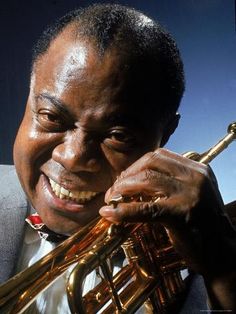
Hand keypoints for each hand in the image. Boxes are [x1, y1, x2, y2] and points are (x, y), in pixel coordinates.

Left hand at [100, 148, 235, 274]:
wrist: (224, 254)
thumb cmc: (203, 225)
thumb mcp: (193, 194)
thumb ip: (171, 183)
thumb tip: (135, 180)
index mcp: (198, 170)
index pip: (160, 156)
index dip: (137, 165)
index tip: (125, 177)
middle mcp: (195, 177)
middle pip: (151, 162)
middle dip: (127, 174)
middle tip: (115, 189)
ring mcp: (189, 195)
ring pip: (146, 180)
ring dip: (122, 188)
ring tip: (112, 199)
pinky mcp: (180, 214)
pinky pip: (145, 209)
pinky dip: (123, 210)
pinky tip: (110, 213)